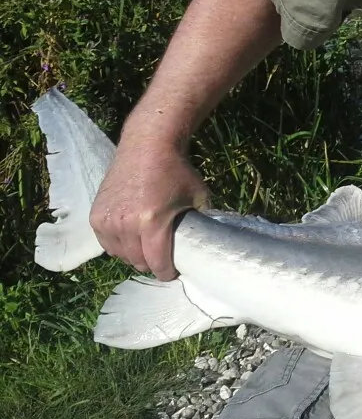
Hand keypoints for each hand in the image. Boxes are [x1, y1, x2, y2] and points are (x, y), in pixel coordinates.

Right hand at [89, 140, 209, 280]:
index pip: (156, 262)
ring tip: (146, 249)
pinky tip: (130, 240)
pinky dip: (118, 246)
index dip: (166, 272)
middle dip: (151, 264)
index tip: (173, 273)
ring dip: (133, 256)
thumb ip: (202, 221)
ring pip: (120, 254)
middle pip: (137, 261)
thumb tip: (208, 241)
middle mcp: (126, 224)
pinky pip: (106, 243)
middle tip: (161, 260)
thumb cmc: (177, 171)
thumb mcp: (199, 197)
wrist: (148, 146)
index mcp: (151, 222)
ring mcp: (108, 220)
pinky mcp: (96, 215)